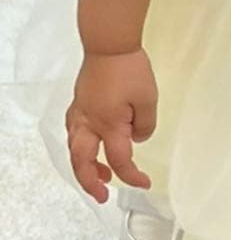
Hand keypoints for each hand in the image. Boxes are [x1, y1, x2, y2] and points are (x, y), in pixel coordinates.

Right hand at [66, 48, 157, 203]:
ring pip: (74, 148)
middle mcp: (89, 123)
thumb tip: (136, 139)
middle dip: (91, 182)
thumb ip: (145, 125)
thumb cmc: (130, 70)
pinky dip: (80, 146)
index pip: (120, 161)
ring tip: (101, 175)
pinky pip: (73, 132)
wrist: (109, 44)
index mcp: (109, 125)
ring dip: (84, 166)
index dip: (132, 176)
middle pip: (82, 161)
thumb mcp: (148, 100)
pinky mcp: (78, 103)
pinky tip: (90, 146)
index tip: (145, 183)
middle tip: (102, 196)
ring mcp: (80, 113)